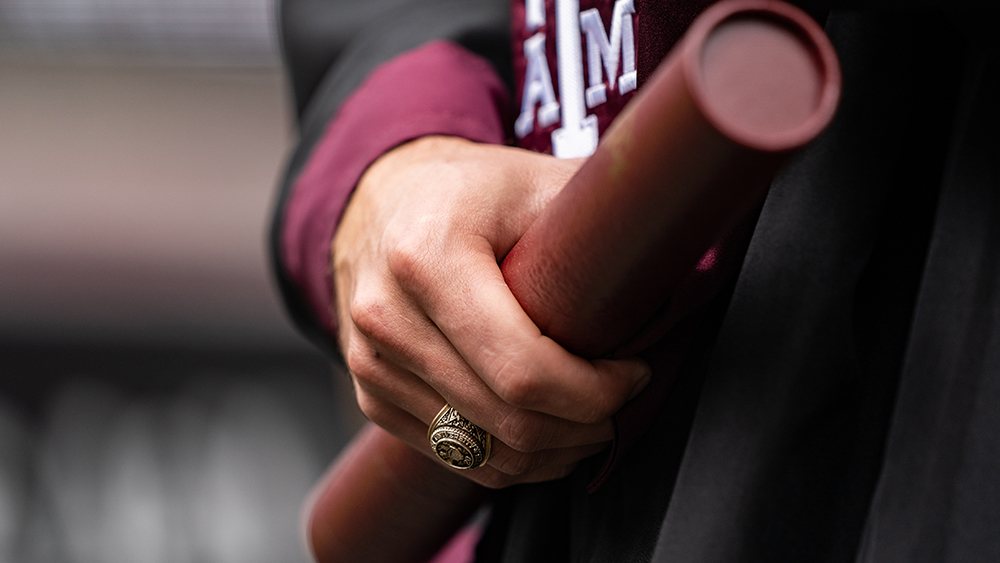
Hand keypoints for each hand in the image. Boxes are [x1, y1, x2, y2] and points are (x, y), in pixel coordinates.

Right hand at [332, 136, 650, 487]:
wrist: (381, 202)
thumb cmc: (469, 192)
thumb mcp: (536, 179)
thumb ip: (602, 209)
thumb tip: (681, 231)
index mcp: (428, 259)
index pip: (523, 369)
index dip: (594, 392)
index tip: (633, 373)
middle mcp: (387, 317)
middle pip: (506, 420)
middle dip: (583, 426)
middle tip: (620, 402)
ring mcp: (370, 363)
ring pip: (482, 451)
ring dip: (552, 451)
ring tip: (590, 421)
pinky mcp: (371, 394)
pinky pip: (452, 455)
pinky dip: (509, 458)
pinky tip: (545, 430)